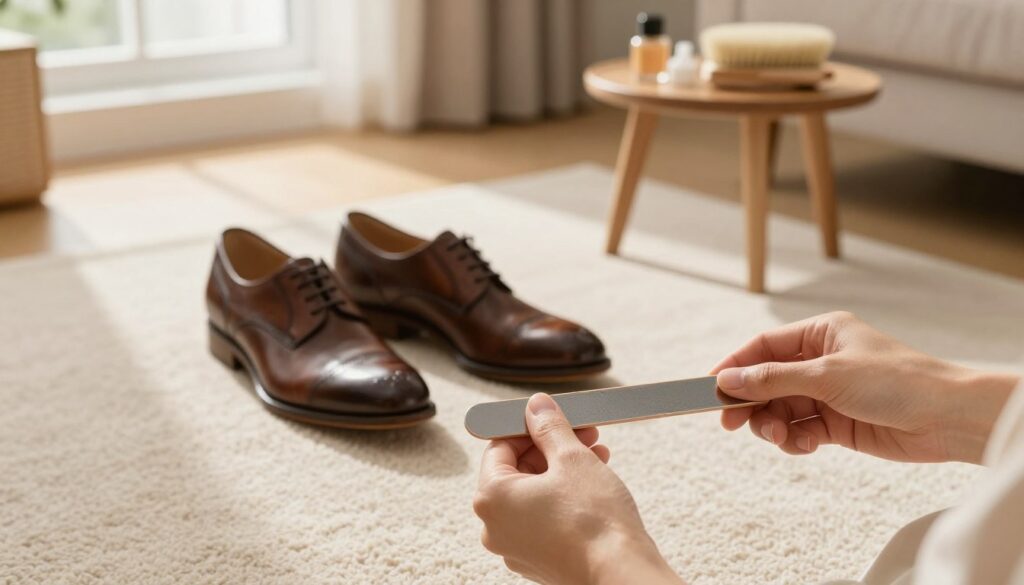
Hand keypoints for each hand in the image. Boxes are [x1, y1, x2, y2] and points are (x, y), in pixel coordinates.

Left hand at [473, 393, 683, 584]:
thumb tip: (537, 407)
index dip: (528, 426)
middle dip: (551, 447)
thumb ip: (549, 427)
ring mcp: (515, 547)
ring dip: (561, 470)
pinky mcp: (538, 561)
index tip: (551, 416)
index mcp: (491, 498)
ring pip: (533, 494)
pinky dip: (562, 499)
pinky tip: (592, 484)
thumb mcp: (571, 458)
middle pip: (517, 470)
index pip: (499, 446)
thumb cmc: (593, 520)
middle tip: (582, 433)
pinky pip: (543, 518)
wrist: (619, 574)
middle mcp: (494, 527)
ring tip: (596, 454)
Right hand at [712, 311, 1019, 463]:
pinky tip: (804, 445)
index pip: (764, 346)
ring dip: (773, 425)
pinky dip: (795, 440)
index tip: (710, 387)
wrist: (947, 419)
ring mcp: (828, 393)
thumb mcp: (826, 375)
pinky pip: (799, 430)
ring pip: (780, 409)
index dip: (735, 366)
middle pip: (767, 381)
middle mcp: (821, 361)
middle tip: (732, 423)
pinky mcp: (837, 423)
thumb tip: (728, 379)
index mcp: (820, 333)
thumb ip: (773, 378)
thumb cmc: (896, 381)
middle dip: (751, 403)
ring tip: (781, 437)